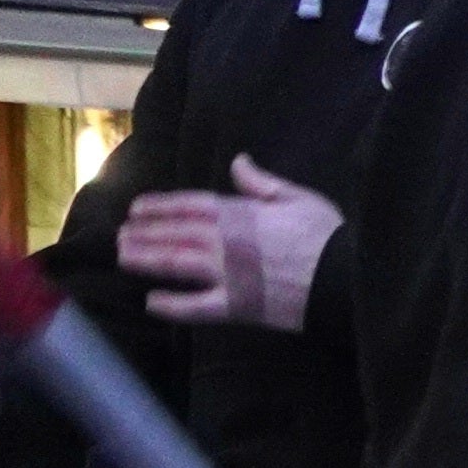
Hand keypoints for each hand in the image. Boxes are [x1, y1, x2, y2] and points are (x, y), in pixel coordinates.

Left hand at [115, 160, 340, 329]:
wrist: (347, 280)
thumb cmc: (328, 236)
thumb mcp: (299, 198)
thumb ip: (262, 182)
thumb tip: (237, 160)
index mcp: (242, 213)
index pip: (191, 205)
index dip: (161, 206)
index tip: (137, 209)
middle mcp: (227, 242)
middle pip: (177, 234)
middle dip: (146, 233)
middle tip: (119, 235)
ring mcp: (229, 275)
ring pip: (177, 264)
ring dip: (148, 259)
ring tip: (124, 257)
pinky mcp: (238, 306)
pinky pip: (198, 307)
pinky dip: (174, 305)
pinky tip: (152, 302)